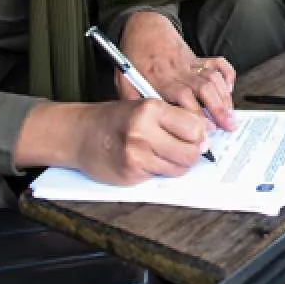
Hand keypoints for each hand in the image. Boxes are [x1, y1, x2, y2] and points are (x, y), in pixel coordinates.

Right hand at [73, 100, 211, 183]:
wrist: (78, 134)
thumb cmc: (113, 119)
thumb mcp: (143, 107)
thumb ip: (173, 118)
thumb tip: (205, 133)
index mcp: (150, 109)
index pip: (195, 127)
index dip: (200, 134)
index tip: (199, 135)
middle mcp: (143, 131)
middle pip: (191, 151)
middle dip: (193, 152)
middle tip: (186, 148)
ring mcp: (136, 155)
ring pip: (179, 168)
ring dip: (178, 164)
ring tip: (165, 153)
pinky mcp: (131, 174)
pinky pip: (160, 176)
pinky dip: (160, 170)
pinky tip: (148, 160)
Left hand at [119, 11, 236, 130]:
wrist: (144, 28)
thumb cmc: (133, 55)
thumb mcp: (124, 80)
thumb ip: (132, 101)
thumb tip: (139, 124)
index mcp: (160, 78)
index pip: (183, 95)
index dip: (196, 113)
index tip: (204, 129)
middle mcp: (178, 71)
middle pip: (204, 88)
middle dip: (219, 109)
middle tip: (228, 125)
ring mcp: (191, 63)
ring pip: (213, 79)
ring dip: (225, 98)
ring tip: (231, 116)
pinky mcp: (198, 58)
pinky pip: (218, 64)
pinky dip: (228, 76)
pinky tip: (229, 90)